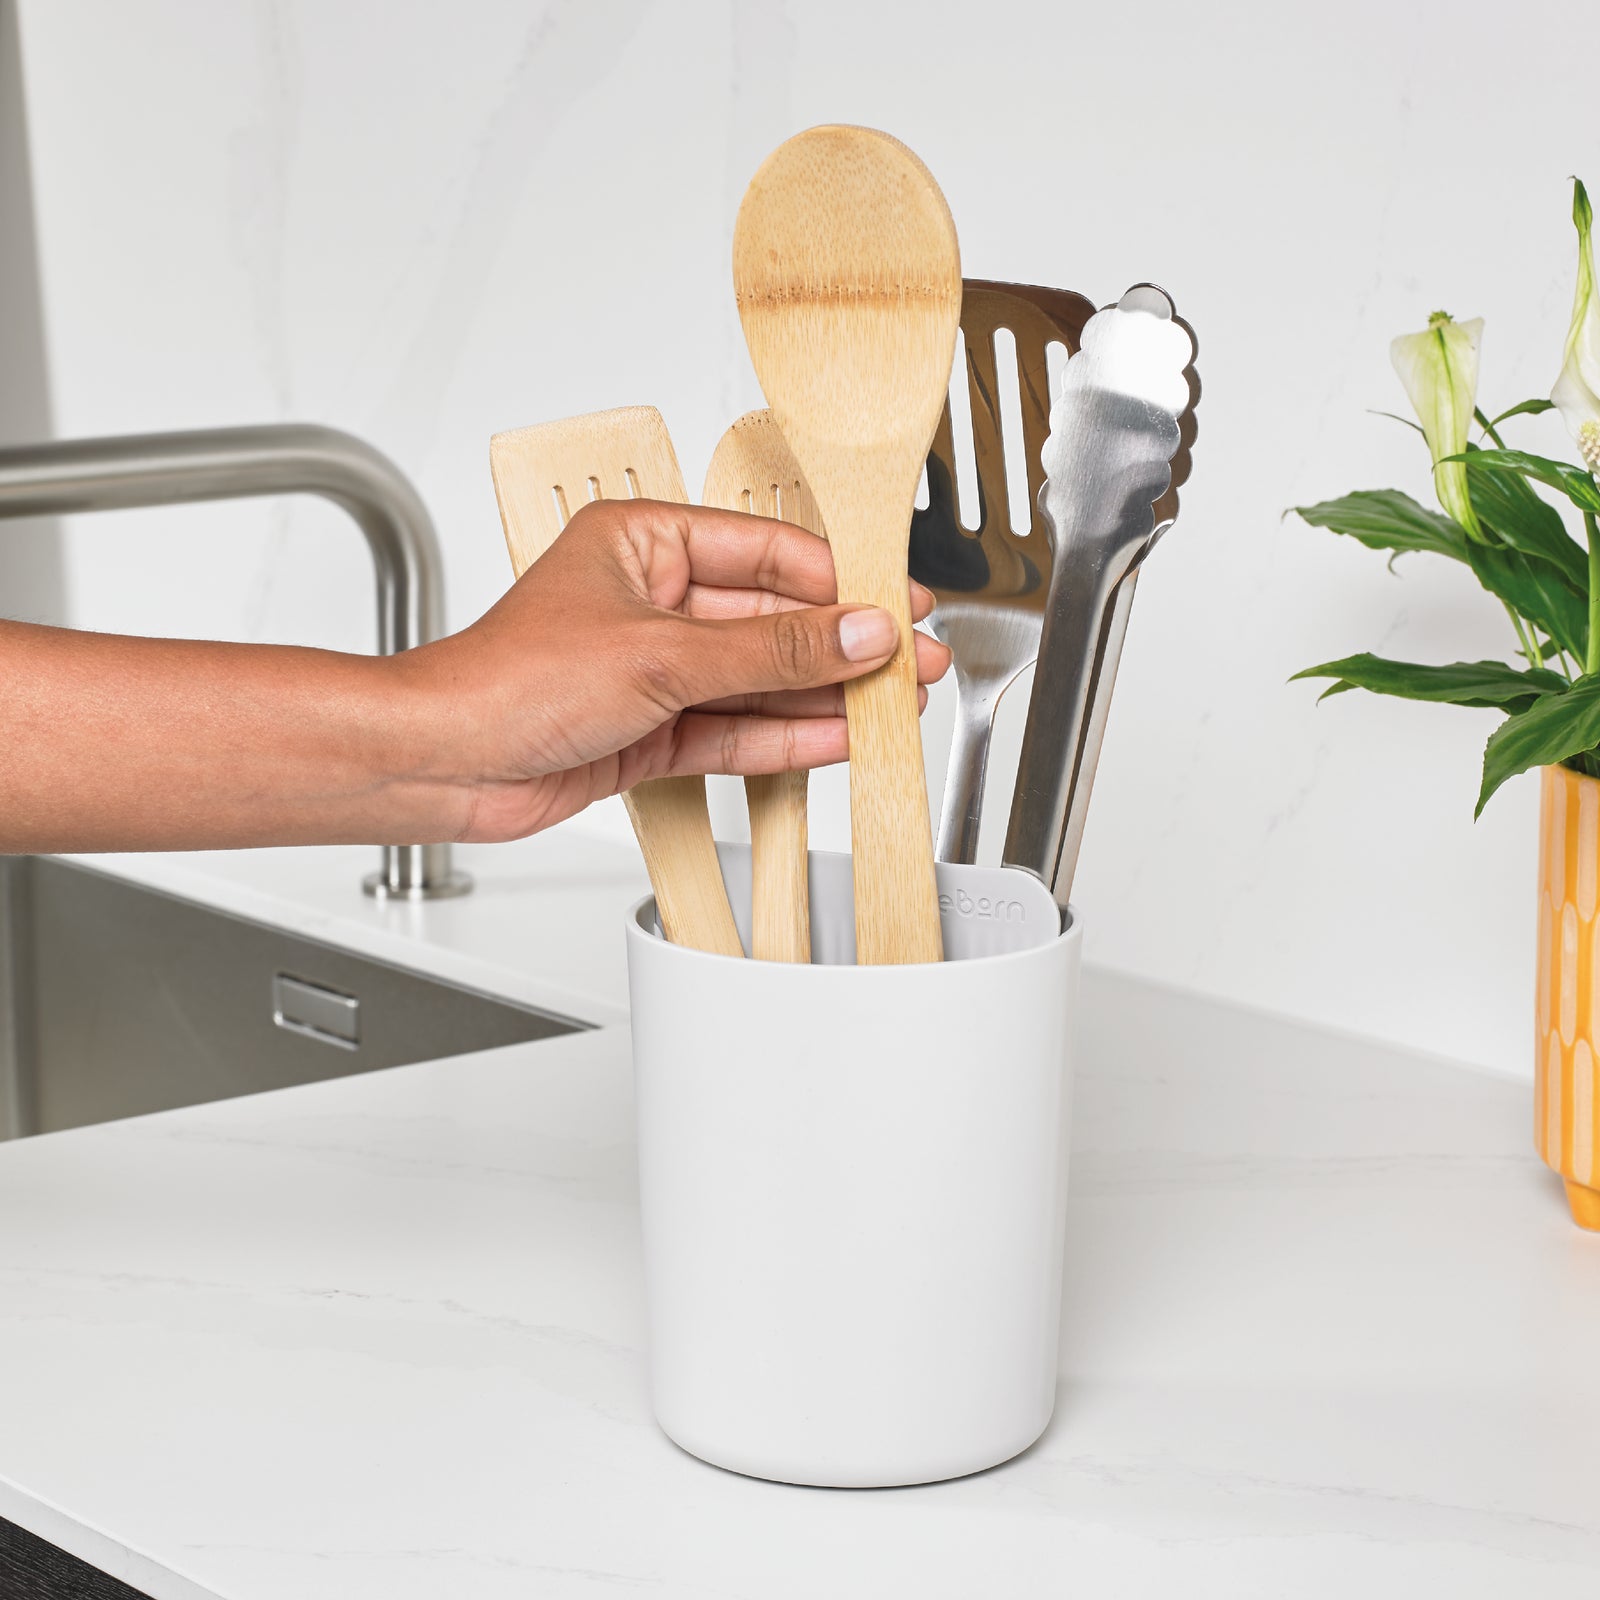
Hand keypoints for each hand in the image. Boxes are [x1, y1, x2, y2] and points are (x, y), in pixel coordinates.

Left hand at [406, 498, 950, 841]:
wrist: (444, 764)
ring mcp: (653, 671)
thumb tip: (856, 632)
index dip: (838, 581)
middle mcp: (651, 603)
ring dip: (823, 697)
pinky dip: (785, 738)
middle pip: (770, 622)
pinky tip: (838, 738)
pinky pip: (735, 730)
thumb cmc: (506, 680)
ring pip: (759, 682)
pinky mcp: (651, 730)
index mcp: (643, 543)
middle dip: (841, 647)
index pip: (766, 553)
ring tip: (891, 707)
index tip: (895, 603)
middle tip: (909, 662)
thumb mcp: (661, 654)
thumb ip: (770, 651)